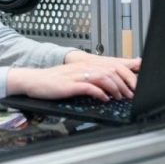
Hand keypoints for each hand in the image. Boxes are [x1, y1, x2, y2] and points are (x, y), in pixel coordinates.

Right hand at [7, 52, 139, 101]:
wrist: (33, 80)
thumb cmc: (51, 82)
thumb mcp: (72, 77)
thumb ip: (88, 80)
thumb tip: (105, 87)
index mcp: (84, 65)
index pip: (110, 66)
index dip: (124, 76)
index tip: (132, 86)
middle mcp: (82, 68)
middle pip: (110, 71)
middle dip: (123, 84)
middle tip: (129, 94)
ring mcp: (76, 76)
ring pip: (102, 77)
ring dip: (114, 88)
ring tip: (119, 97)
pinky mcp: (69, 85)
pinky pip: (89, 87)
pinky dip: (100, 93)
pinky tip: (104, 98)